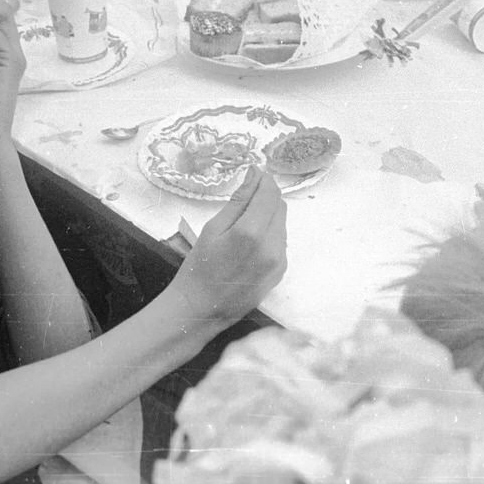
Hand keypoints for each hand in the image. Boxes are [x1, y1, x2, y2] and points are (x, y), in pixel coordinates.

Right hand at [169, 167, 286, 324]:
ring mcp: (279, 260)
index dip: (264, 179)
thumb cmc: (200, 267)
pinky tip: (250, 243)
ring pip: (282, 223)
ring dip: (269, 215)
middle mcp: (272, 245)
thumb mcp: (213, 228)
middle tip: (245, 199)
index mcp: (251, 231)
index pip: (270, 193)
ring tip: (244, 225)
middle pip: (280, 205)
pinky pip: (281, 241)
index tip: (254, 174)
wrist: (202, 309)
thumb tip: (254, 174)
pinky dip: (270, 233)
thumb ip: (238, 200)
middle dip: (266, 197)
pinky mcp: (281, 271)